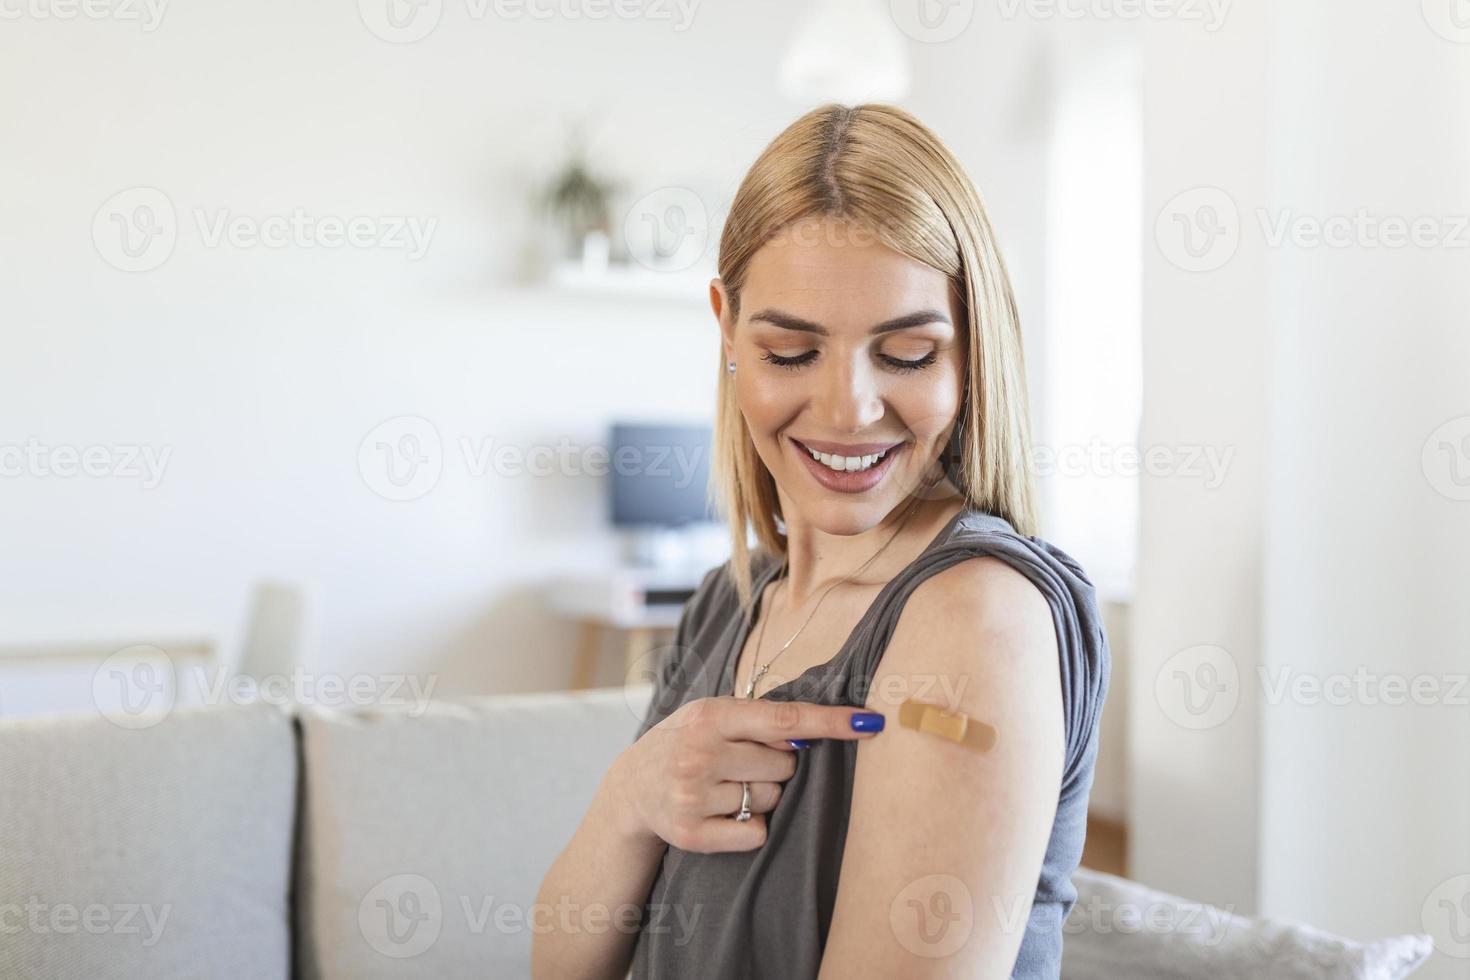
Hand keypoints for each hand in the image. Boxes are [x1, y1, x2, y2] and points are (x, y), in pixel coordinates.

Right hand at [617, 697, 885, 852]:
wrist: (633, 786)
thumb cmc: (689, 741)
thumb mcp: (713, 715)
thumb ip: (759, 719)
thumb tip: (816, 734)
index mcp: (710, 716)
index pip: (784, 719)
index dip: (831, 722)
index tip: (870, 722)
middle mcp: (699, 754)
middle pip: (784, 765)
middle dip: (776, 764)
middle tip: (741, 762)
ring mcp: (693, 796)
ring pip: (772, 800)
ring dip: (761, 795)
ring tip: (726, 786)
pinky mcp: (691, 834)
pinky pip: (756, 833)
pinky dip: (751, 826)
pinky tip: (722, 813)